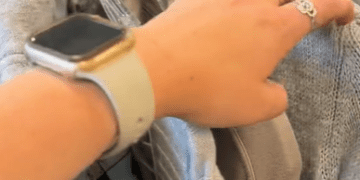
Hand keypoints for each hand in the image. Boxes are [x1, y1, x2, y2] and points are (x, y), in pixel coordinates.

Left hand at [133, 0, 354, 126]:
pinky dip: (227, 6)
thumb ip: (276, 98)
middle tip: (303, 11)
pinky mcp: (193, 0)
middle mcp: (250, 4)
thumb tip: (274, 90)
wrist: (154, 70)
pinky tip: (222, 13)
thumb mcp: (254, 108)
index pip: (318, 7)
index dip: (338, 8)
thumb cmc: (207, 88)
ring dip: (264, 3)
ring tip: (262, 14)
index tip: (344, 13)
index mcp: (274, 29)